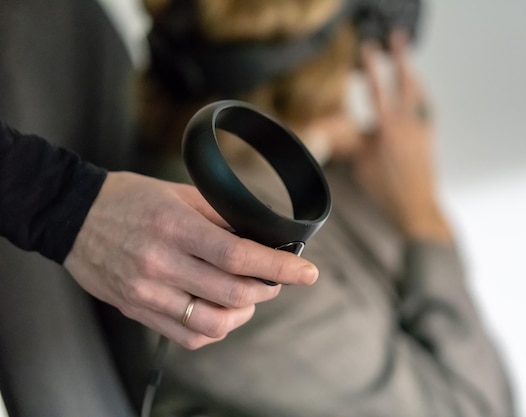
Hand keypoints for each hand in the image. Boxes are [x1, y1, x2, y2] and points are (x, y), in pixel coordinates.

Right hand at [63, 172, 317, 348]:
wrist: (72, 216)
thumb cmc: (129, 199)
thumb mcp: (179, 194)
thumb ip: (221, 216)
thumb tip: (260, 238)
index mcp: (175, 228)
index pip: (239, 255)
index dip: (280, 267)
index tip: (307, 273)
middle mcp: (161, 264)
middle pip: (233, 293)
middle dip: (267, 288)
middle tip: (274, 278)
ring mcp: (148, 292)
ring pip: (214, 323)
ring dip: (243, 314)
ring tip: (247, 297)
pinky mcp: (138, 310)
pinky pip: (187, 337)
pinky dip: (215, 330)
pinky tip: (219, 312)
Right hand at [353, 31, 451, 242]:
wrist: (416, 206)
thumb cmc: (387, 190)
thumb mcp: (359, 164)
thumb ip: (348, 141)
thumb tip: (329, 128)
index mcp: (388, 128)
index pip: (378, 90)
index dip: (371, 68)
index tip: (367, 51)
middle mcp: (408, 124)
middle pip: (405, 83)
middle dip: (400, 59)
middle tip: (397, 41)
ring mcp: (421, 130)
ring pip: (419, 95)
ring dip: (412, 76)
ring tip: (407, 63)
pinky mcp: (428, 139)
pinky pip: (427, 111)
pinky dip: (422, 98)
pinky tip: (419, 97)